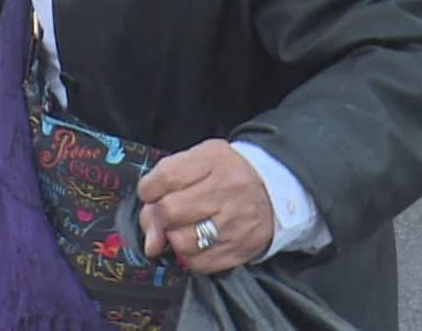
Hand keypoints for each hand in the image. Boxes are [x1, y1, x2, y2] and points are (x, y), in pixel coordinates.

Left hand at [136, 139, 273, 273]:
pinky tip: (197, 241)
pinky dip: (189, 255)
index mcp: (214, 161)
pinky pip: (198, 263)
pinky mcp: (239, 249)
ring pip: (182, 242)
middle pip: (170, 211)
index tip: (150, 193)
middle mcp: (227, 192)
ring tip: (183, 227)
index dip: (148, 189)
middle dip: (157, 216)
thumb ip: (166, 181)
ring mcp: (235, 224)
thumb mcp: (200, 159)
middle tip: (165, 215)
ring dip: (173, 237)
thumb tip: (149, 229)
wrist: (273, 192)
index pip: (166, 176)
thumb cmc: (228, 173)